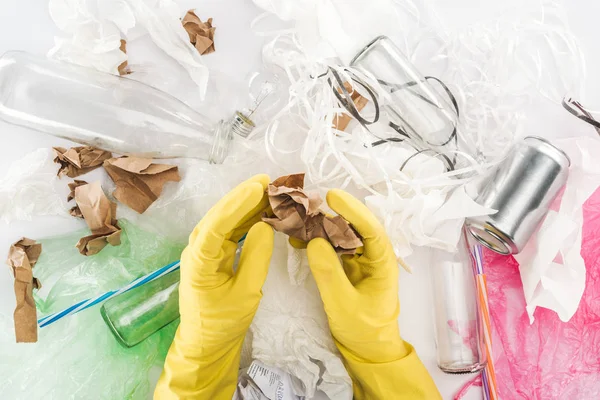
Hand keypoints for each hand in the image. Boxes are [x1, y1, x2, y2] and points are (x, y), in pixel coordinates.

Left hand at [155, 174, 274, 399]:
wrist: (206, 345)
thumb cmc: (223, 324)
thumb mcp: (246, 295)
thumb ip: (256, 259)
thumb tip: (264, 226)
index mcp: (199, 262)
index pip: (215, 226)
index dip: (236, 205)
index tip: (257, 188)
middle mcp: (197, 250)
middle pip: (218, 216)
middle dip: (242, 196)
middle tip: (267, 180)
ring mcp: (204, 252)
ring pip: (224, 220)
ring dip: (245, 205)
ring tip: (269, 190)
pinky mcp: (213, 255)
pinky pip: (229, 231)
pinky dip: (246, 219)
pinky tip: (262, 210)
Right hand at [306, 189, 407, 362]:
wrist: (367, 349)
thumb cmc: (363, 329)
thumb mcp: (343, 304)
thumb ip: (329, 274)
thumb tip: (314, 241)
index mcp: (382, 262)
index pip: (371, 228)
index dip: (353, 210)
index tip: (332, 196)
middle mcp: (373, 255)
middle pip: (354, 225)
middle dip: (331, 213)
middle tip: (306, 203)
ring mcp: (359, 259)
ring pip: (341, 233)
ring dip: (320, 225)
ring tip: (298, 218)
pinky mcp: (347, 265)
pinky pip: (332, 246)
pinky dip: (316, 240)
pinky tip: (298, 239)